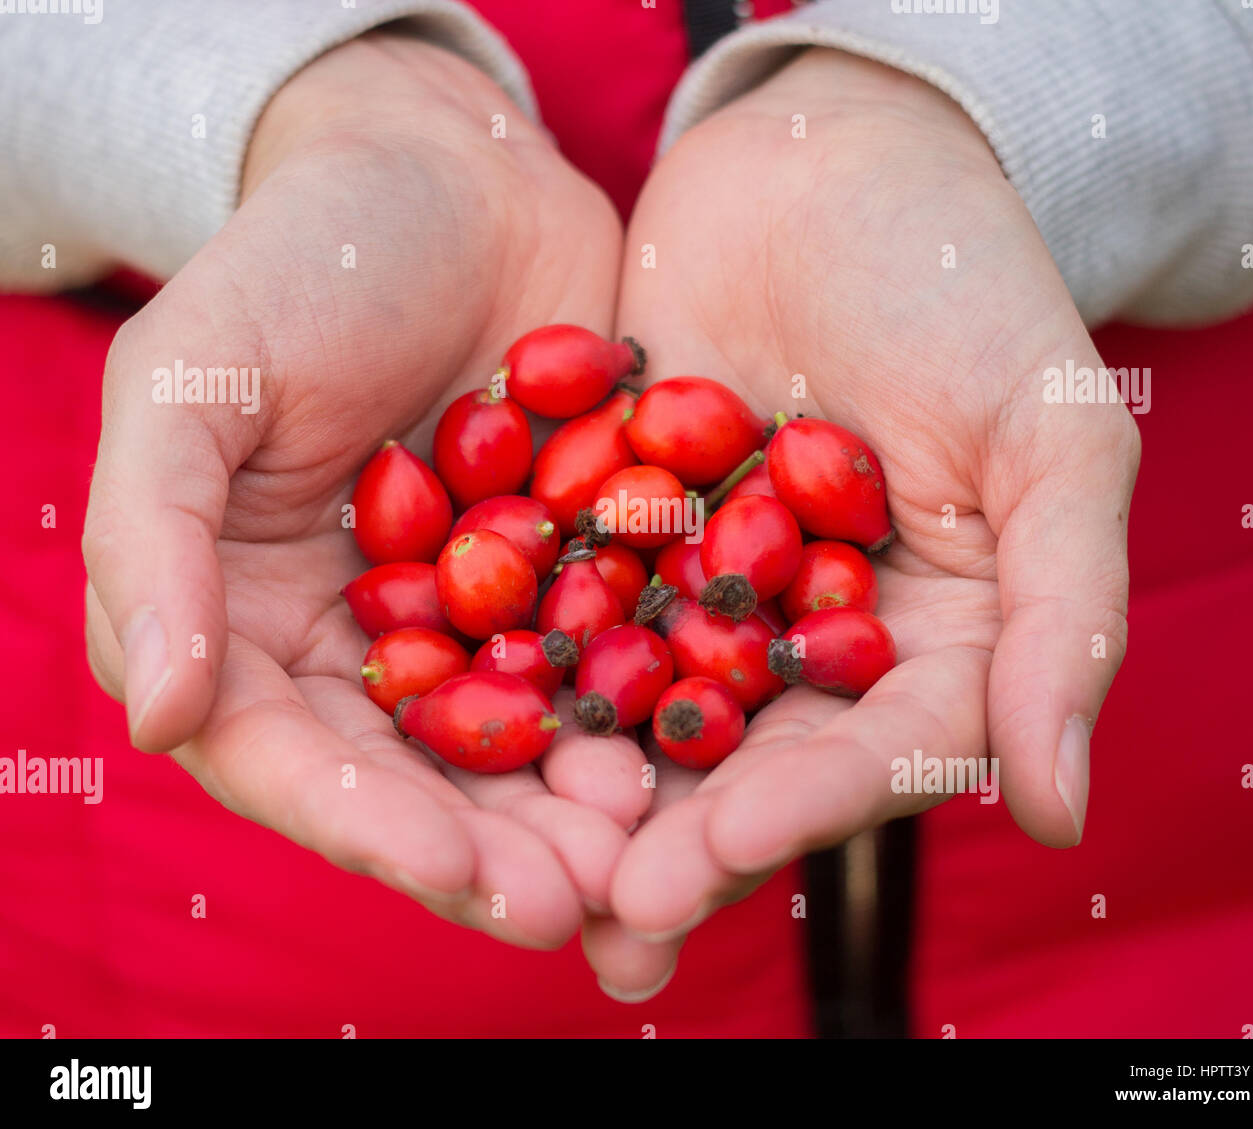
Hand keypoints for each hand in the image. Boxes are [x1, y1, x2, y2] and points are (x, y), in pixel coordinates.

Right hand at [82, 33, 648, 947]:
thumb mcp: (191, 379)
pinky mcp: (574, 577)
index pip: (296, 762)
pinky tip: (705, 760)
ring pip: (525, 746)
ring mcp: (476, 619)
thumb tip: (159, 719)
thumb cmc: (299, 261)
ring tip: (658, 860)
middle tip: (588, 901)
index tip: (465, 879)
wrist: (450, 178)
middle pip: (422, 781)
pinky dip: (651, 718)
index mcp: (250, 625)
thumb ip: (158, 544)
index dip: (372, 828)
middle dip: (499, 849)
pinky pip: (610, 665)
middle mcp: (362, 646)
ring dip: (584, 814)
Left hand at [585, 49, 1139, 993]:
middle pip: (745, 764)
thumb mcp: (1048, 436)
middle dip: (675, 841)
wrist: (826, 166)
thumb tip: (1063, 806)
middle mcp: (807, 641)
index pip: (867, 756)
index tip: (720, 852)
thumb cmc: (965, 287)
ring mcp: (702, 593)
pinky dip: (515, 665)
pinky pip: (563, 611)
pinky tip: (451, 717)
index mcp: (924, 645)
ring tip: (516, 869)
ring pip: (644, 712)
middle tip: (603, 920)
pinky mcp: (611, 538)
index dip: (799, 812)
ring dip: (585, 795)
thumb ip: (1064, 616)